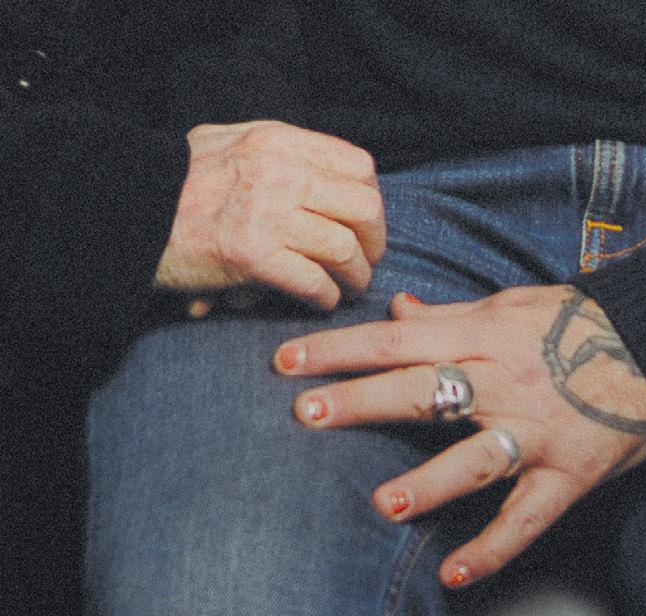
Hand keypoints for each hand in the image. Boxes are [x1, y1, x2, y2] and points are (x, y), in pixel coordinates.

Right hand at [155, 121, 384, 308]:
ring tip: (349, 287)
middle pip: (363, 207)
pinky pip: (313, 280)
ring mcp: (265, 214)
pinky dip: (326, 296)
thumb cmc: (178, 184)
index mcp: (277, 141)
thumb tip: (322, 177)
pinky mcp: (250, 256)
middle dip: (375, 241)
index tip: (364, 222)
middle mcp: (278, 172)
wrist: (127, 212)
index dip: (372, 198)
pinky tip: (322, 301)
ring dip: (356, 275)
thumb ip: (277, 152)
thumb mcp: (227, 142)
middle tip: (367, 260)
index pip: (358, 165)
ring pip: (344, 248)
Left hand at [273, 286, 645, 585]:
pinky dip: (494, 547)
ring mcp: (534, 432)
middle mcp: (502, 383)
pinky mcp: (566, 473)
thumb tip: (398, 308)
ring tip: (386, 503)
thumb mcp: (508, 305)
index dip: (339, 349)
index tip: (288, 360)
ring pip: (475, 458)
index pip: (394, 340)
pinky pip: (527, 516)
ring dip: (431, 482)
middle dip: (361, 402)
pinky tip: (454, 571)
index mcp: (481, 337)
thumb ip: (447, 313)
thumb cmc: (572, 323)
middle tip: (306, 414)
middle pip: (422, 392)